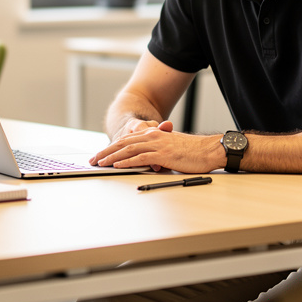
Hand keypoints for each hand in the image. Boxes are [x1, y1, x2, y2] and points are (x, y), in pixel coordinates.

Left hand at [92, 121, 220, 173]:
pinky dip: (127, 161)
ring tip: (99, 163)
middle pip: (123, 143)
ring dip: (111, 157)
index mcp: (153, 135)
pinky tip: (117, 166)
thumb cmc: (193, 153)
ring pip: (128, 149)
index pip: (127, 140)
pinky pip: (140, 157)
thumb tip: (147, 164)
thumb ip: (157, 154)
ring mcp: (157, 145)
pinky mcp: (162, 154)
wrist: (209, 150)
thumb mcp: (171, 150)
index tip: (100, 156)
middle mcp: (152, 137)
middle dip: (105, 152)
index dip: (111, 148)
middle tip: (92, 160)